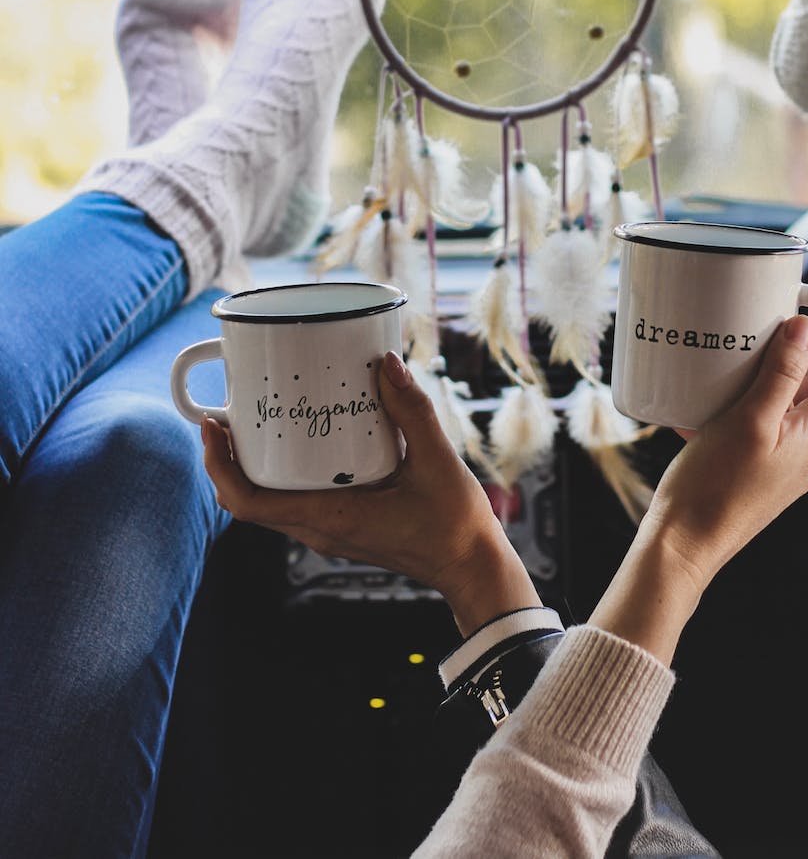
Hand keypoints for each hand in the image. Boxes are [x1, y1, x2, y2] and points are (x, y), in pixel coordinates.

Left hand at [201, 351, 540, 634]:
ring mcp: (330, 530)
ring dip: (253, 465)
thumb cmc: (456, 525)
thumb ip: (411, 412)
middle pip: (250, 500)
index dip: (219, 466)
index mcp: (332, 519)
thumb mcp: (436, 462)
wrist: (472, 565)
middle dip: (228, 458)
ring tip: (256, 419)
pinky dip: (284, 472)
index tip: (211, 426)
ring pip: (271, 501)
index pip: (249, 504)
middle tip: (227, 411)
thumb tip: (385, 365)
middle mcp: (321, 529)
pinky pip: (297, 499)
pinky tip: (303, 439)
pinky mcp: (343, 525)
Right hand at [590, 315, 807, 662]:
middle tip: (751, 341)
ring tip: (725, 372)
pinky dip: (743, 405)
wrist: (686, 543)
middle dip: (790, 355)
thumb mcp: (749, 419)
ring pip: (789, 401)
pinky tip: (707, 406)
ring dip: (762, 379)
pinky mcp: (764, 467)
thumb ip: (782, 373)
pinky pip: (765, 423)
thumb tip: (806, 328)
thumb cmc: (715, 488)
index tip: (802, 325)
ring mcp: (791, 459)